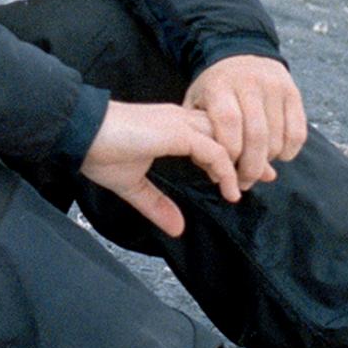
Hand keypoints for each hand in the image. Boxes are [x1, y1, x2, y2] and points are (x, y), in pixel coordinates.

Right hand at [79, 99, 244, 237]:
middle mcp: (180, 119)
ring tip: (248, 186)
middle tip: (269, 175)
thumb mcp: (132, 186)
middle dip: (249, 153)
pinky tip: (229, 188)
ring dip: (240, 163)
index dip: (231, 153)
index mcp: (170, 126)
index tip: (245, 174)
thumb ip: (156, 204)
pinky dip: (225, 169)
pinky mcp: (175, 132)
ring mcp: (179, 123)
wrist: (78, 132)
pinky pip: (212, 150)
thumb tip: (177, 228)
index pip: (211, 134)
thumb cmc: (98, 152)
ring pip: (225, 137)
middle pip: (227, 132)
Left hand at [185, 54, 305, 192]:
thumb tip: (217, 176)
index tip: (226, 170)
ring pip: (277, 138)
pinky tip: (276, 155)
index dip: (230, 153)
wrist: (239, 54)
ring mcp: (275, 87)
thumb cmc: (215, 89)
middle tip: (245, 183)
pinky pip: (298, 133)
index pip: (229, 124)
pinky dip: (288, 152)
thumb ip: (202, 137)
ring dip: (268, 161)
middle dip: (251, 168)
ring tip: (256, 166)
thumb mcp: (196, 104)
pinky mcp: (293, 93)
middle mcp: (249, 83)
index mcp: (220, 86)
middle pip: (257, 136)